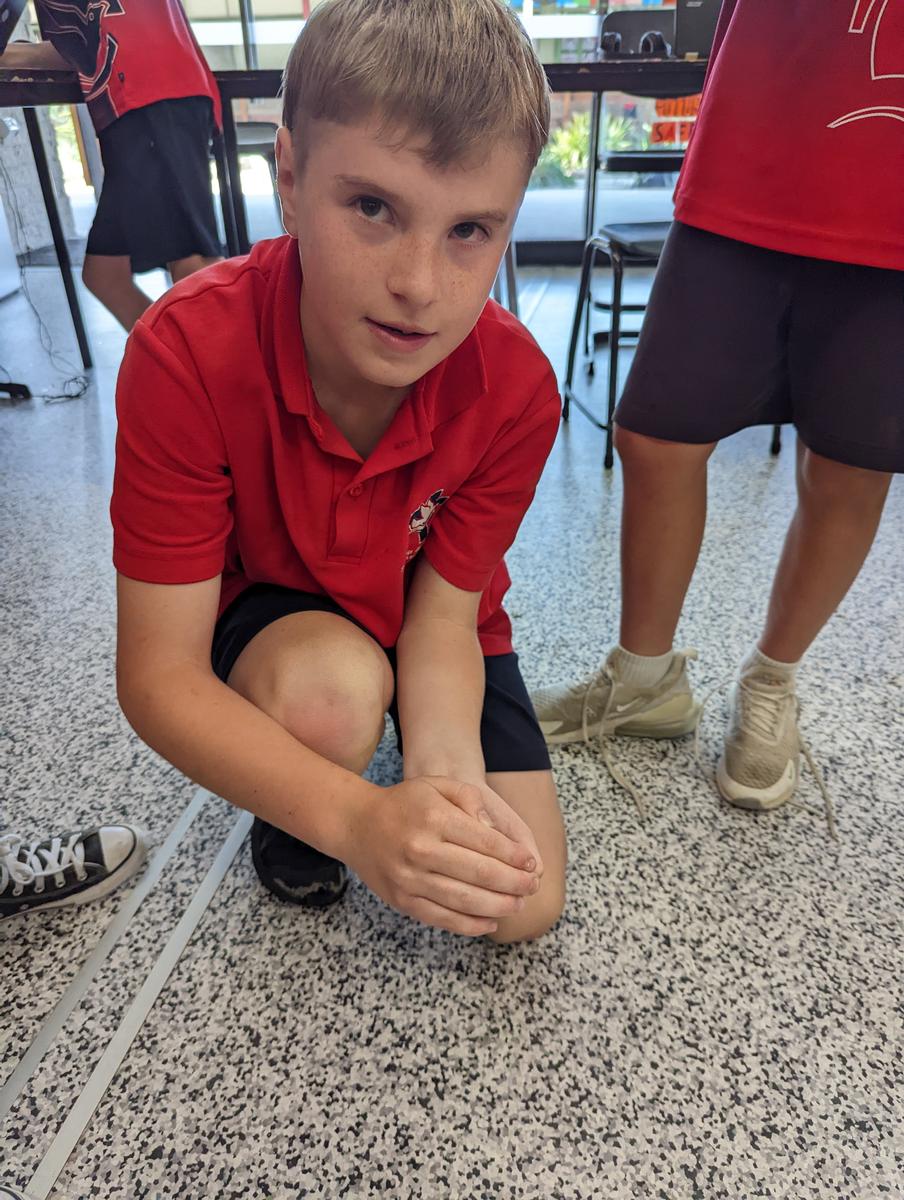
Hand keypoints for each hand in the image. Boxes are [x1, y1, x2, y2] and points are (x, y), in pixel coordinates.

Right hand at [344, 776, 541, 936]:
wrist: (357, 825)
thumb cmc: (406, 803)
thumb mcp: (437, 785)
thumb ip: (470, 799)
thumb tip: (496, 832)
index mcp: (435, 819)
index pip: (486, 842)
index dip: (515, 856)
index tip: (531, 863)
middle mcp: (422, 850)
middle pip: (480, 874)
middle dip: (514, 883)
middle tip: (531, 887)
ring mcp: (410, 879)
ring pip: (465, 901)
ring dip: (498, 907)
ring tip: (517, 905)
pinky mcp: (402, 901)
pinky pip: (442, 919)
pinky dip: (470, 925)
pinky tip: (490, 922)